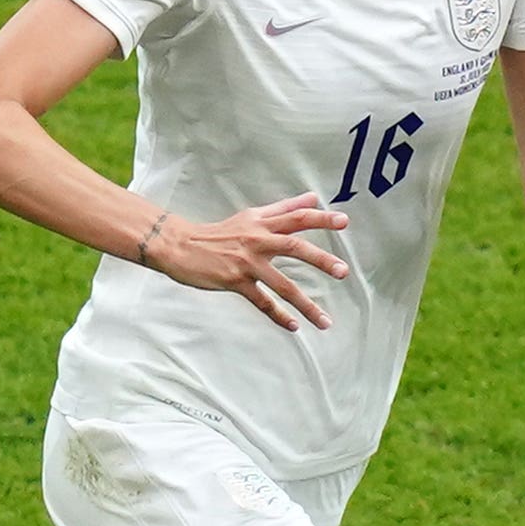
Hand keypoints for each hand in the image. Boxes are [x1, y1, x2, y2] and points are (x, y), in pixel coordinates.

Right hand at [147, 192, 348, 331]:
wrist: (180, 245)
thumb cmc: (218, 233)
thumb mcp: (251, 216)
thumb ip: (284, 208)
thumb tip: (313, 198)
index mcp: (262, 223)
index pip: (296, 217)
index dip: (321, 219)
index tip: (344, 222)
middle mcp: (257, 240)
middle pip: (294, 247)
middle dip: (320, 260)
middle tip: (342, 272)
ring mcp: (246, 262)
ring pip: (282, 284)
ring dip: (305, 304)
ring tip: (325, 320)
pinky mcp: (235, 281)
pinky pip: (262, 302)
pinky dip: (278, 316)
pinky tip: (293, 327)